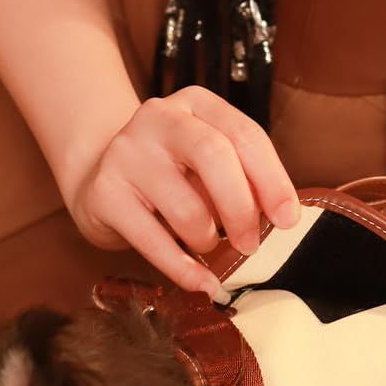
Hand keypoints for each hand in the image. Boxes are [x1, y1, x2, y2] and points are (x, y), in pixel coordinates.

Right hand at [63, 85, 301, 294]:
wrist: (97, 176)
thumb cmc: (171, 172)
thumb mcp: (208, 160)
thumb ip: (244, 176)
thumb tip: (282, 216)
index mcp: (196, 104)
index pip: (245, 135)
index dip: (273, 180)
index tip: (287, 219)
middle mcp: (158, 118)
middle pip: (214, 156)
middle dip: (242, 208)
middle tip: (251, 243)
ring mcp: (126, 153)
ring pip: (186, 207)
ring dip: (208, 239)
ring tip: (207, 244)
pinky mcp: (105, 193)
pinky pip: (154, 241)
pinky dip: (184, 269)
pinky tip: (202, 282)